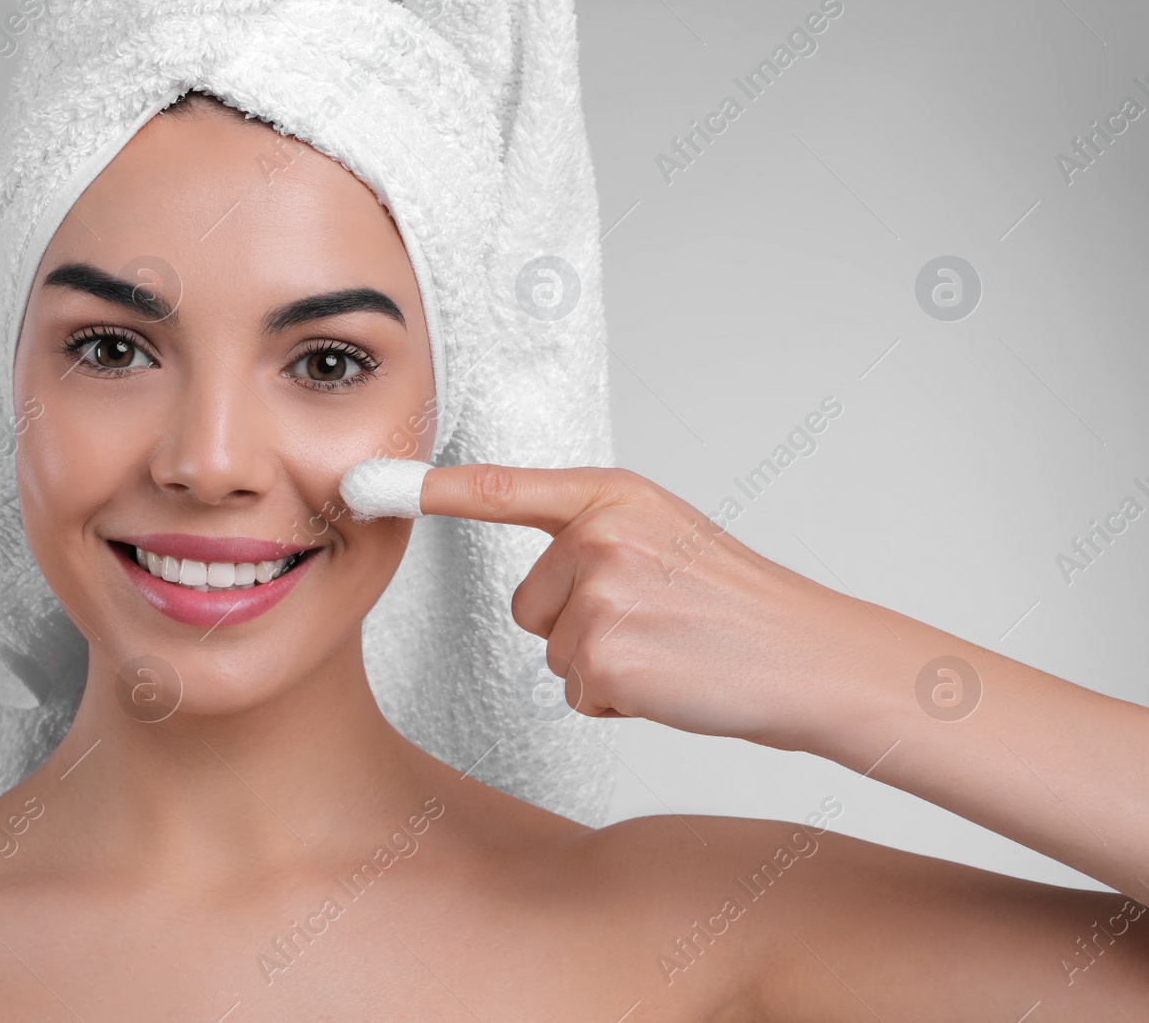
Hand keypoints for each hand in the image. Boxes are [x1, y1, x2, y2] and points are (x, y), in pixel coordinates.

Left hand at [418, 464, 879, 749]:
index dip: (434, 489)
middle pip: (528, 602)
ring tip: (669, 649)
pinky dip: (618, 699)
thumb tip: (542, 568)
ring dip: (603, 664)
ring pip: (553, 651)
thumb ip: (596, 533)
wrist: (810, 657)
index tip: (369, 481)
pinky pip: (577, 691)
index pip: (504, 489)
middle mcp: (599, 536)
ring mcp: (600, 594)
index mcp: (613, 497)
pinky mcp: (605, 655)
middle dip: (579, 625)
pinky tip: (670, 680)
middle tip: (656, 622)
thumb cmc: (740, 604)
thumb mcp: (667, 535)